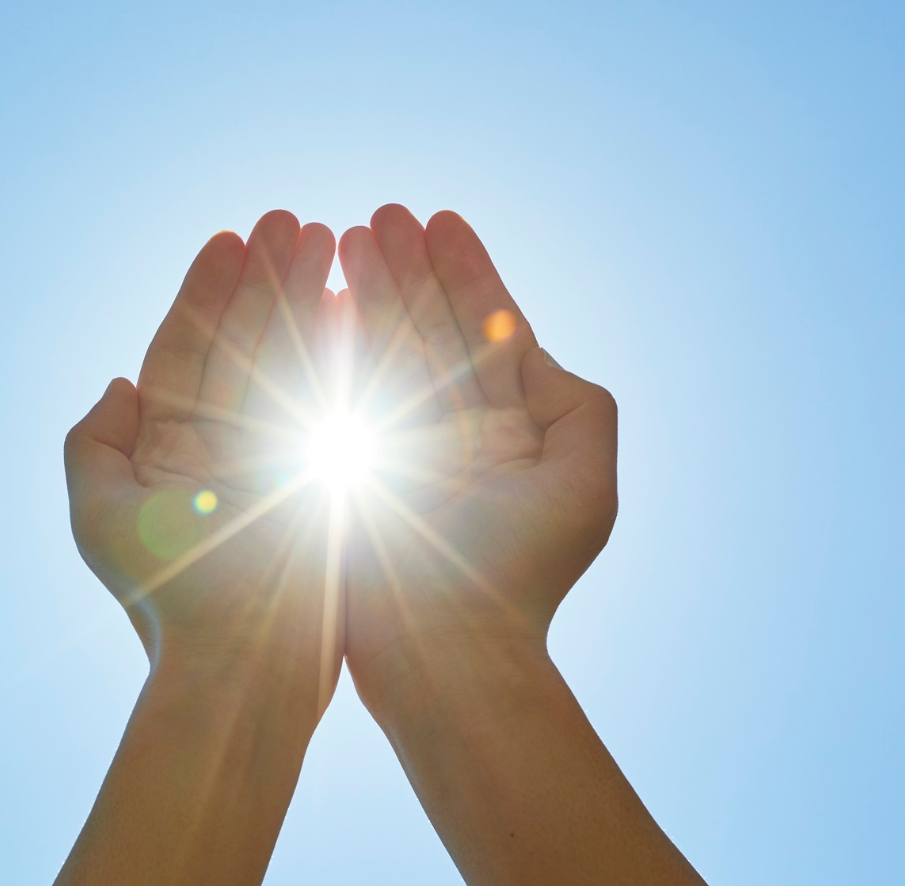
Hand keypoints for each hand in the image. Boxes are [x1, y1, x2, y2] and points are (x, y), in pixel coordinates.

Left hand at [66, 210, 343, 713]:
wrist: (244, 665)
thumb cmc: (170, 597)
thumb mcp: (100, 517)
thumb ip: (94, 446)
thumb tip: (118, 384)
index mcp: (169, 451)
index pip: (185, 351)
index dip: (205, 293)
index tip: (230, 238)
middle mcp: (223, 449)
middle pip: (243, 344)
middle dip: (266, 280)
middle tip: (294, 220)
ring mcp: (277, 461)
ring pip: (291, 362)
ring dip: (307, 300)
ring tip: (331, 239)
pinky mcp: (327, 480)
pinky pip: (335, 402)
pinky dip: (344, 352)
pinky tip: (358, 303)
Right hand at [330, 206, 617, 698]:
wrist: (443, 650)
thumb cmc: (514, 576)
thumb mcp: (583, 486)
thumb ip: (580, 409)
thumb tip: (533, 349)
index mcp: (509, 431)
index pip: (487, 330)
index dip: (465, 271)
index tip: (440, 220)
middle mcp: (451, 433)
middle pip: (428, 329)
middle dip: (405, 268)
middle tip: (377, 215)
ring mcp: (397, 449)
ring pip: (382, 350)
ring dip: (366, 290)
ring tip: (343, 234)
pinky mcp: (349, 470)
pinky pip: (341, 392)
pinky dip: (332, 343)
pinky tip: (321, 298)